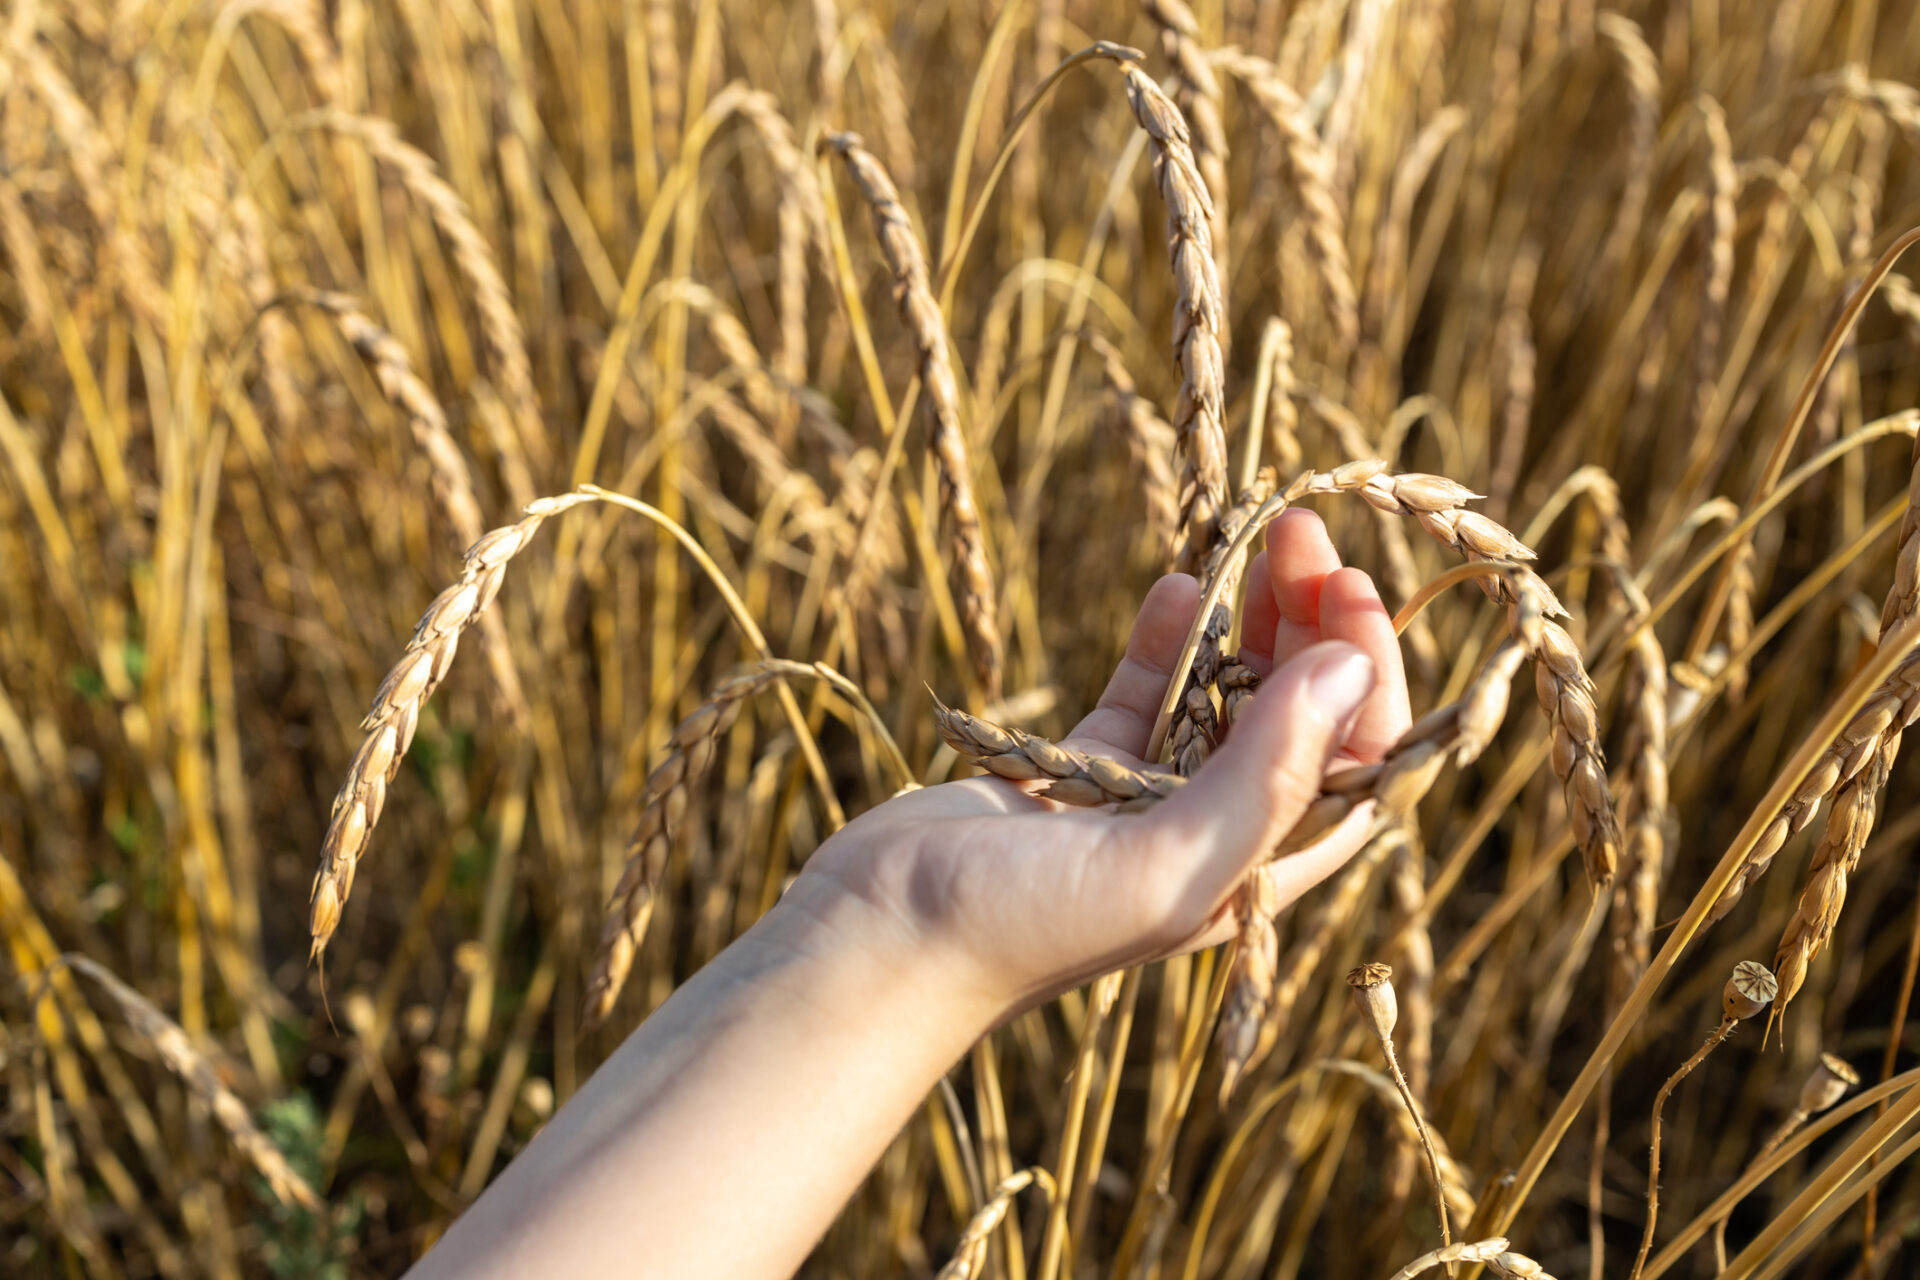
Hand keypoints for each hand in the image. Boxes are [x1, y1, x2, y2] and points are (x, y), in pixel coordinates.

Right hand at [785, 510, 1412, 1023]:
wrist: (878, 941)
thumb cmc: (1023, 928)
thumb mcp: (1163, 863)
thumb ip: (1265, 775)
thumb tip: (1348, 670)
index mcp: (1255, 873)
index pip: (1354, 763)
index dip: (1366, 674)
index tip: (1348, 586)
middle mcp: (1215, 835)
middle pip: (1296, 716)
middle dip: (1312, 622)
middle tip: (1297, 531)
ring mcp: (1146, 799)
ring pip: (1226, 693)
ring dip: (1248, 617)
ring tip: (1255, 534)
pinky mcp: (1079, 770)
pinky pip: (1146, 692)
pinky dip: (1169, 639)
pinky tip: (1179, 585)